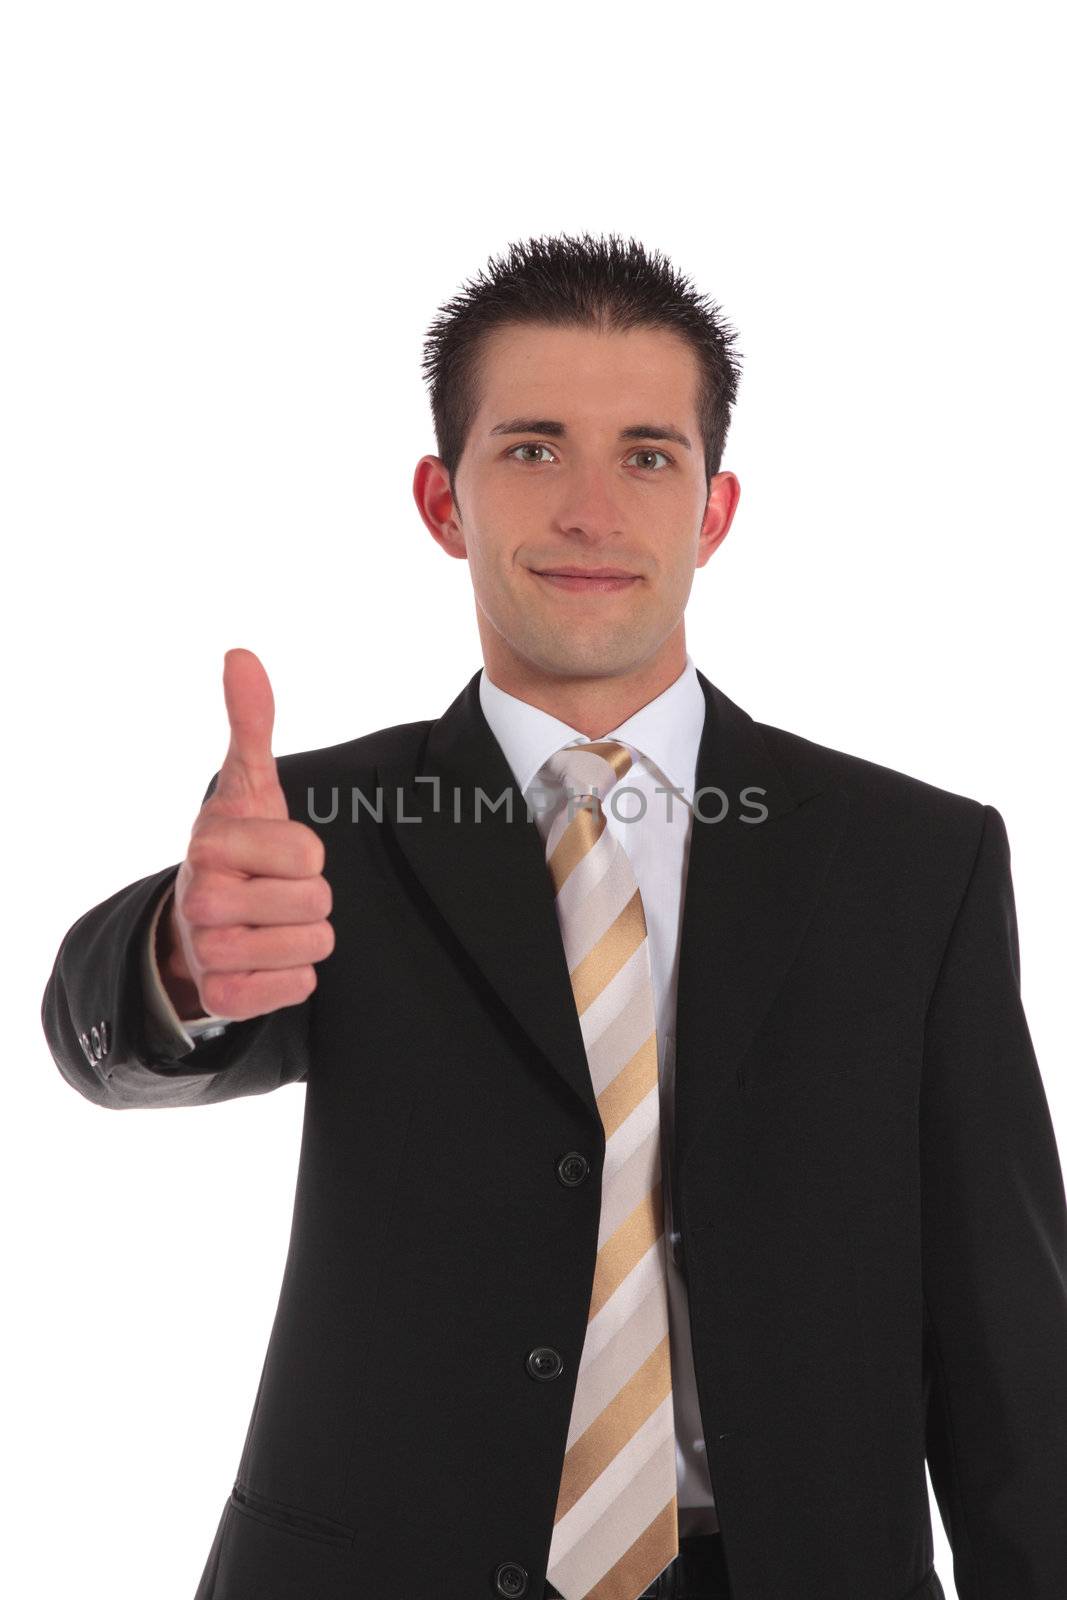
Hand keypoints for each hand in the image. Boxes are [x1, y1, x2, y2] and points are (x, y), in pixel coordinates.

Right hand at [160, 649, 333, 1021]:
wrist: (195, 924)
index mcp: (211, 841)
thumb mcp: (247, 786)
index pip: (309, 852)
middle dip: (308, 898)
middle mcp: (201, 896)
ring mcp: (210, 950)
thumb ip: (250, 722)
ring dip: (303, 937)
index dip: (304, 855)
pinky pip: (299, 986)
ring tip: (269, 924)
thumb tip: (241, 655)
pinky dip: (293, 976)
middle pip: (317, 901)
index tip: (272, 855)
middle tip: (272, 892)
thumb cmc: (236, 849)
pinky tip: (264, 960)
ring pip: (313, 946)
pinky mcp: (224, 997)